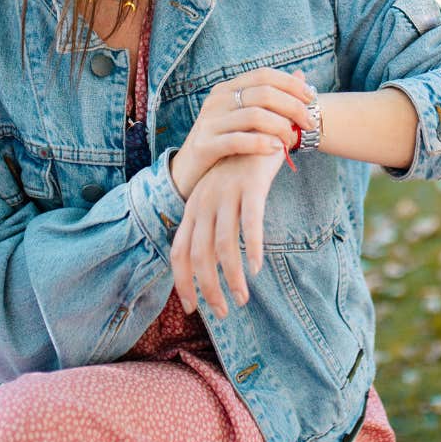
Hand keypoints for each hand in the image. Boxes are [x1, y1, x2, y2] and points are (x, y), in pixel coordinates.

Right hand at [169, 67, 315, 200]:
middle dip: (293, 107)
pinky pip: (238, 140)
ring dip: (281, 127)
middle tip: (309, 124)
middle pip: (263, 93)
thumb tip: (302, 75)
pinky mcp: (204, 145)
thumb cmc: (224, 143)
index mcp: (227, 89)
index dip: (291, 84)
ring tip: (292, 140)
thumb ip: (270, 98)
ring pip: (254, 115)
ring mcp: (209, 121)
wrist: (188, 172)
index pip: (264, 75)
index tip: (312, 98)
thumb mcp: (244, 117)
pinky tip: (276, 149)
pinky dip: (261, 143)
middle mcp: (217, 100)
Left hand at [171, 146, 285, 319]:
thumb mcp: (217, 196)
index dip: (183, 283)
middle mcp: (205, 201)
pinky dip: (252, 248)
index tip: (194, 308)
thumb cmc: (240, 171)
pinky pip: (250, 223)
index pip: (179, 252)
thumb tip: (209, 266)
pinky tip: (256, 267)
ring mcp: (226, 193)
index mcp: (193, 207)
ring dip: (232, 277)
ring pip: (223, 244)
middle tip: (224, 311)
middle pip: (198, 254)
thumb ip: (211, 225)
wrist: (261, 129)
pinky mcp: (251, 186)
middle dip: (208, 289)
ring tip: (243, 297)